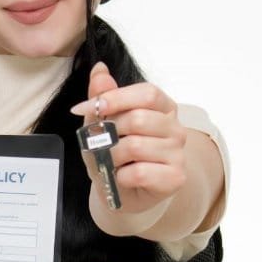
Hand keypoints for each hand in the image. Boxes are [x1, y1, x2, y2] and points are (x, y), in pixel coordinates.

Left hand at [71, 61, 187, 215]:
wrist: (121, 192)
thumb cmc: (115, 155)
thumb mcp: (101, 124)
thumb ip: (103, 97)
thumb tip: (99, 69)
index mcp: (162, 108)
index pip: (147, 93)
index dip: (115, 98)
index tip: (84, 109)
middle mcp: (175, 128)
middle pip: (138, 119)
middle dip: (109, 133)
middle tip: (100, 145)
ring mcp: (178, 153)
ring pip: (135, 146)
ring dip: (111, 157)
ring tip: (111, 162)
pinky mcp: (175, 177)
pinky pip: (139, 172)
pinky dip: (120, 177)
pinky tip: (122, 177)